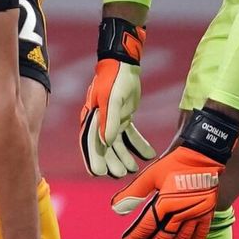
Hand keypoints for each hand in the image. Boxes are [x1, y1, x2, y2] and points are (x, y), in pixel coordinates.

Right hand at [81, 17, 155, 178]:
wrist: (124, 64)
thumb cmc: (115, 79)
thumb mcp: (112, 99)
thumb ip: (109, 120)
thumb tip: (107, 142)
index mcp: (92, 118)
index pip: (90, 143)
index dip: (93, 158)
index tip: (98, 173)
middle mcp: (99, 122)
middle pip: (104, 147)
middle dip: (111, 161)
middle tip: (121, 174)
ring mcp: (111, 120)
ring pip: (117, 143)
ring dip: (125, 156)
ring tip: (134, 169)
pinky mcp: (122, 116)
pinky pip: (130, 135)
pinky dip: (137, 145)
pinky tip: (148, 154)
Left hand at [112, 106, 237, 238]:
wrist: (203, 155)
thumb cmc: (173, 163)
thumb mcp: (149, 175)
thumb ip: (133, 193)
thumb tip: (115, 209)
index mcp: (165, 202)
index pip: (147, 226)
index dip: (136, 237)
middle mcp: (182, 211)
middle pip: (164, 237)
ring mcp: (197, 213)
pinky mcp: (208, 212)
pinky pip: (201, 234)